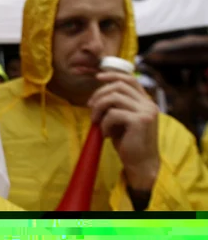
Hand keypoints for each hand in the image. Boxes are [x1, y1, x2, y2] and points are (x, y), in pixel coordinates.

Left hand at [88, 72, 159, 191]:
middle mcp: (149, 104)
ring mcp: (146, 111)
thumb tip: (98, 94)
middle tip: (90, 107)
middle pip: (118, 86)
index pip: (130, 79)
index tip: (97, 77)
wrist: (140, 163)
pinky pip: (113, 114)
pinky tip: (106, 134)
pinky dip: (104, 123)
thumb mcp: (122, 119)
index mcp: (146, 101)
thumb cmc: (128, 142)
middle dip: (99, 94)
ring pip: (114, 98)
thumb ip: (116, 105)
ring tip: (96, 121)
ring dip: (99, 108)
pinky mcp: (140, 121)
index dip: (113, 75)